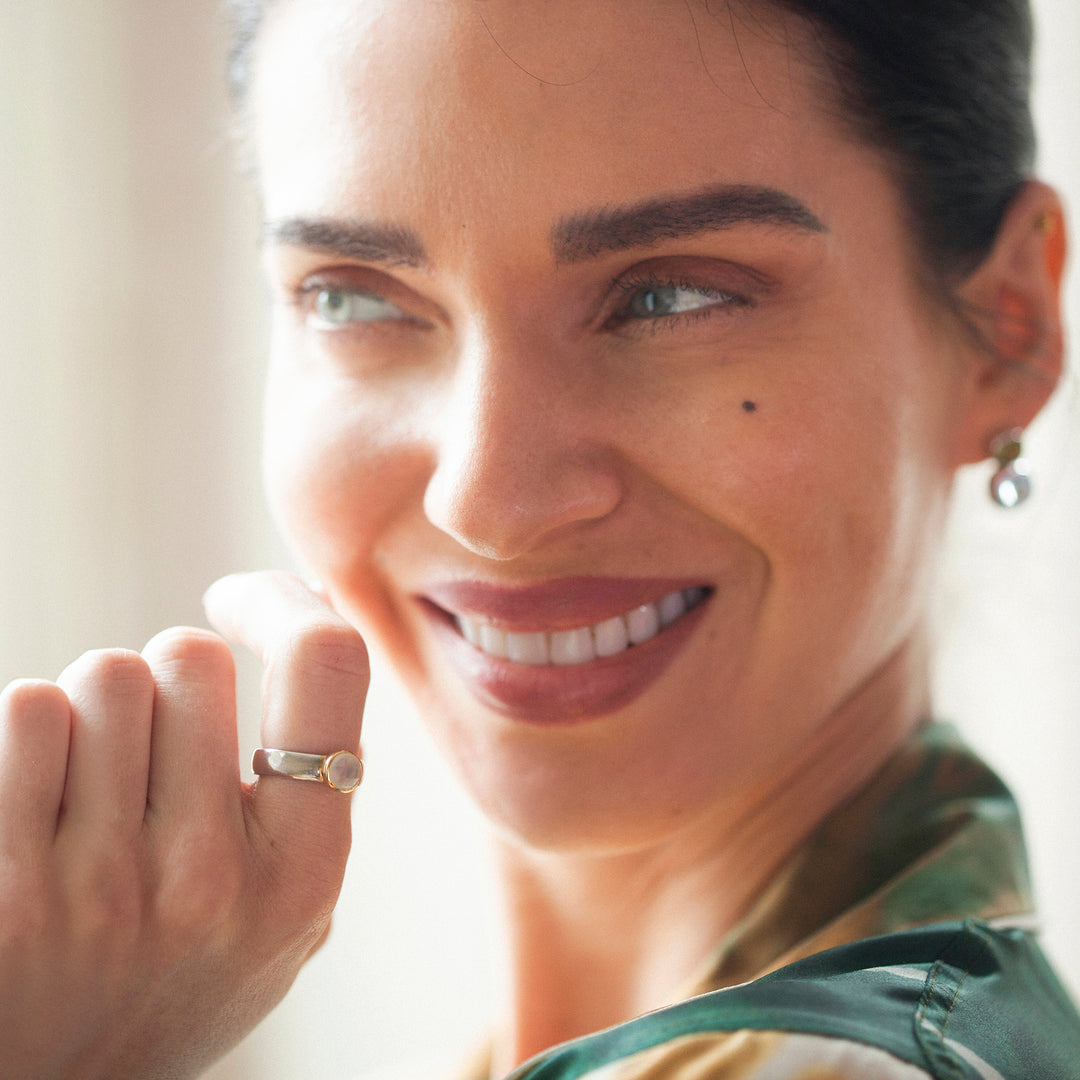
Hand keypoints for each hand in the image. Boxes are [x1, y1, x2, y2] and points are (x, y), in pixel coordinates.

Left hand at [0, 571, 367, 1078]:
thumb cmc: (175, 980)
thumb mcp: (285, 912)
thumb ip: (313, 787)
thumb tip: (310, 609)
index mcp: (301, 873)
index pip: (325, 664)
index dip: (280, 602)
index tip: (237, 598)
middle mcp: (206, 879)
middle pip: (186, 656)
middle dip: (165, 681)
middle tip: (150, 750)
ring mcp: (94, 887)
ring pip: (97, 678)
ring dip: (90, 715)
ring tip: (87, 794)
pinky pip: (22, 714)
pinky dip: (28, 738)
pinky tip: (32, 805)